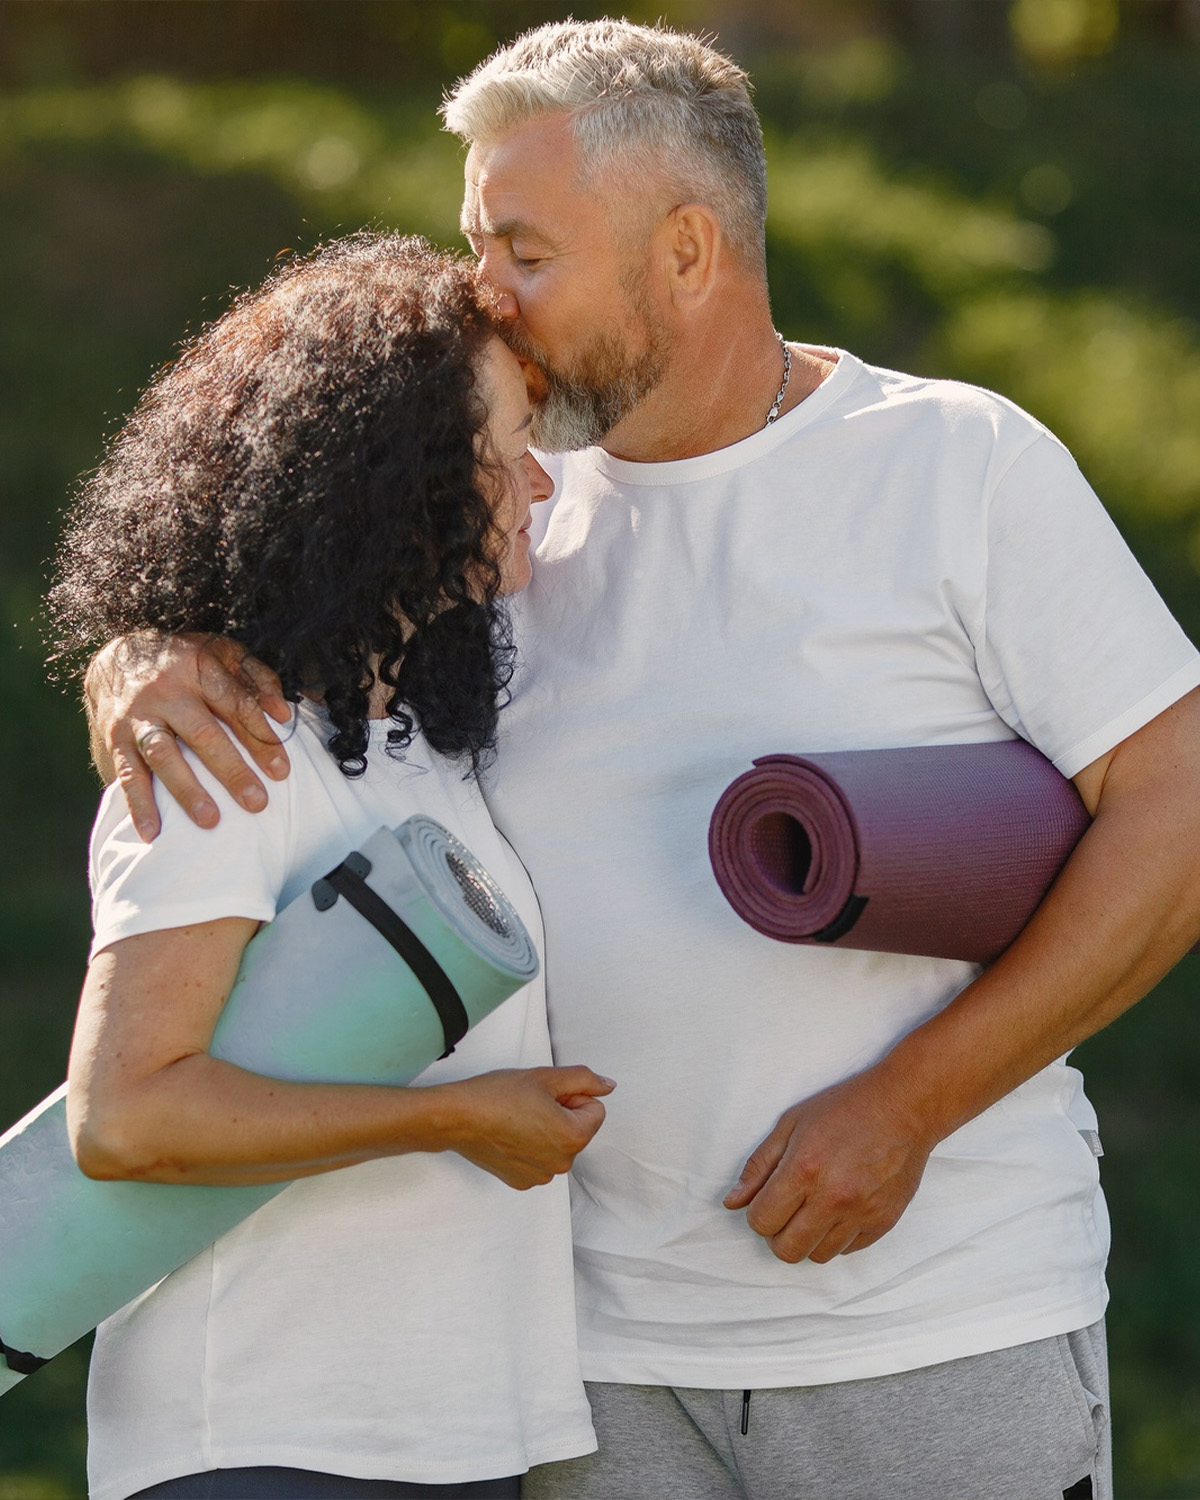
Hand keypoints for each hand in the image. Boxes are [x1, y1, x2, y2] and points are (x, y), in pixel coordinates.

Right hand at [84, 632, 291, 840]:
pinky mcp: (116, 739)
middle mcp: (167, 692)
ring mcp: (139, 717)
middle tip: (256, 802)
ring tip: (210, 820)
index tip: (281, 770)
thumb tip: (283, 712)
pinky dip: (138, 804)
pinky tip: (152, 831)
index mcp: (199, 668)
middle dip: (231, 770)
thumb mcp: (222, 654)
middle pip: (203, 733)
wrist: (116, 656)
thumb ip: (256, 678)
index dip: (260, 737)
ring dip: (187, 790)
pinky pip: (128, 773)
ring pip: (164, 755)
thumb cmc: (184, 662)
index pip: (236, 705)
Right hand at [441, 1066, 614, 1189]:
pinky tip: (510, 1134)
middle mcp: (561, 1163)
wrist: (458, 1117)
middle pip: (578, 1129)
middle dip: (562, 1114)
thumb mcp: (546, 1077)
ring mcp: (541, 1176)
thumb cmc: (498, 1095)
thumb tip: (608, 1086)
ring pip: (559, 1145)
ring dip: (547, 1131)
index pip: (595, 1110)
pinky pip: (541, 1160)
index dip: (573, 1096)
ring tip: (519, 1118)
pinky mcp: (522, 1181)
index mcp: (573, 1137)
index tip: (547, 1094)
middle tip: (531, 1103)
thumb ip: (584, 1079)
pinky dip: (531, 1147)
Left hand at [723, 1068, 934, 1263]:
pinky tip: (840, 1208)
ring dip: (808, 1238)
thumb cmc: (845, 1108)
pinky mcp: (884, 1222)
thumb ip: (759, 1166)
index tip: (767, 1198)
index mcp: (804, 1169)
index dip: (757, 1213)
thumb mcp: (791, 1123)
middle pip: (787, 1250)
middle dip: (778, 1234)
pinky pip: (848, 1250)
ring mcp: (862, 1213)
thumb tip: (732, 1203)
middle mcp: (833, 1197)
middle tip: (787, 1210)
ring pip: (818, 1256)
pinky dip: (837, 1236)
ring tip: (815, 1207)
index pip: (761, 1222)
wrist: (905, 1106)